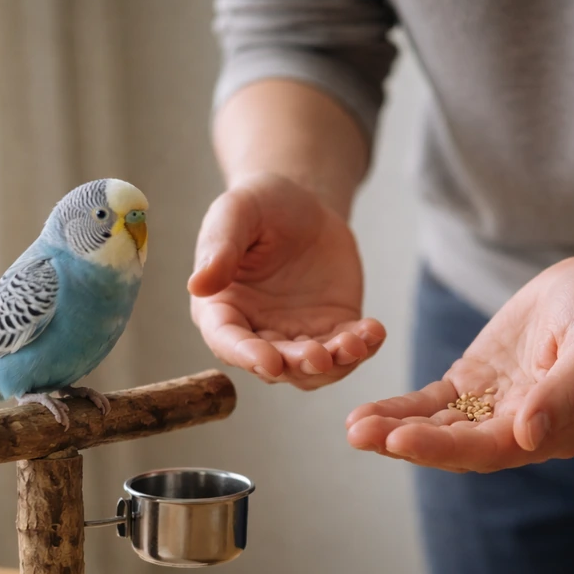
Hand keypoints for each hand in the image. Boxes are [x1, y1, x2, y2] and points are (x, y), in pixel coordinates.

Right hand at [188, 172, 385, 389]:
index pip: (228, 341)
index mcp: (222, 308)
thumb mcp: (237, 211)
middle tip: (320, 355)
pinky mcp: (331, 329)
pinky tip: (374, 331)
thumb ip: (220, 246)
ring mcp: (295, 335)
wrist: (305, 206)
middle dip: (297, 363)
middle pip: (274, 363)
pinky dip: (362, 346)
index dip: (247, 356)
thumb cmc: (261, 205)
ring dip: (334, 364)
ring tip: (355, 343)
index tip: (269, 361)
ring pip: (313, 368)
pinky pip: (346, 349)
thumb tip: (198, 285)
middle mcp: (256, 331)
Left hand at [345, 255, 573, 471]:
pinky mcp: (474, 385)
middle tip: (359, 434)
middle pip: (456, 445)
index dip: (443, 447)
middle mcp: (520, 430)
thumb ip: (564, 392)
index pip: (490, 448)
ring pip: (438, 428)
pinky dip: (401, 409)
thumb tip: (527, 437)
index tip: (400, 439)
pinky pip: (433, 403)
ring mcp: (494, 408)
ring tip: (353, 427)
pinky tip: (367, 413)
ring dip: (395, 429)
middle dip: (406, 442)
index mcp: (553, 431)